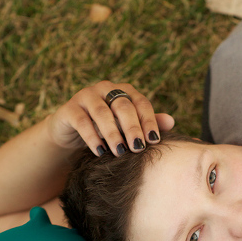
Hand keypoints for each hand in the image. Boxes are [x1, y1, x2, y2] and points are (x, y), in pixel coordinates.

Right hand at [46, 80, 174, 155]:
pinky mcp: (69, 109)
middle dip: (132, 128)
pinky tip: (100, 151)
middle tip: (138, 148)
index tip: (154, 141)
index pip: (141, 102)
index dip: (149, 120)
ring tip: (119, 151)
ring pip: (101, 112)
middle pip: (122, 105)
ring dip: (112, 133)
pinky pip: (82, 121)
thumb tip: (171, 122)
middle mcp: (105, 89)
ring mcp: (86, 96)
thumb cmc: (106, 131)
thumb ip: (147, 124)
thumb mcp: (127, 129)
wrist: (73, 134)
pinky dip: (92, 137)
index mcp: (123, 91)